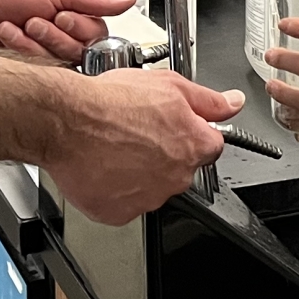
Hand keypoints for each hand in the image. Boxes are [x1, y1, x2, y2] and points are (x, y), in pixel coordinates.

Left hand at [0, 0, 134, 65]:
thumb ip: (92, 0)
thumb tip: (128, 0)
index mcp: (71, 22)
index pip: (98, 34)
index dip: (80, 27)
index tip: (61, 15)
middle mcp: (61, 44)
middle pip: (82, 51)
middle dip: (56, 34)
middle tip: (36, 20)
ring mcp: (45, 63)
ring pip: (62, 64)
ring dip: (37, 42)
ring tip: (18, 27)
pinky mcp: (30, 78)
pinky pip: (43, 72)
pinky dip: (23, 51)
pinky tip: (8, 38)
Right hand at [45, 69, 243, 224]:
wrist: (65, 123)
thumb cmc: (110, 103)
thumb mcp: (168, 85)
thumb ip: (208, 99)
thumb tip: (233, 103)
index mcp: (193, 145)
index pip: (211, 145)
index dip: (191, 132)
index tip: (173, 127)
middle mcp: (176, 176)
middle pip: (181, 168)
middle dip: (164, 154)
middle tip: (136, 133)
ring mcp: (148, 198)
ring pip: (153, 187)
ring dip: (140, 172)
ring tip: (116, 148)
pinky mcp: (119, 213)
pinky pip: (125, 204)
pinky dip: (116, 190)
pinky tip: (104, 167)